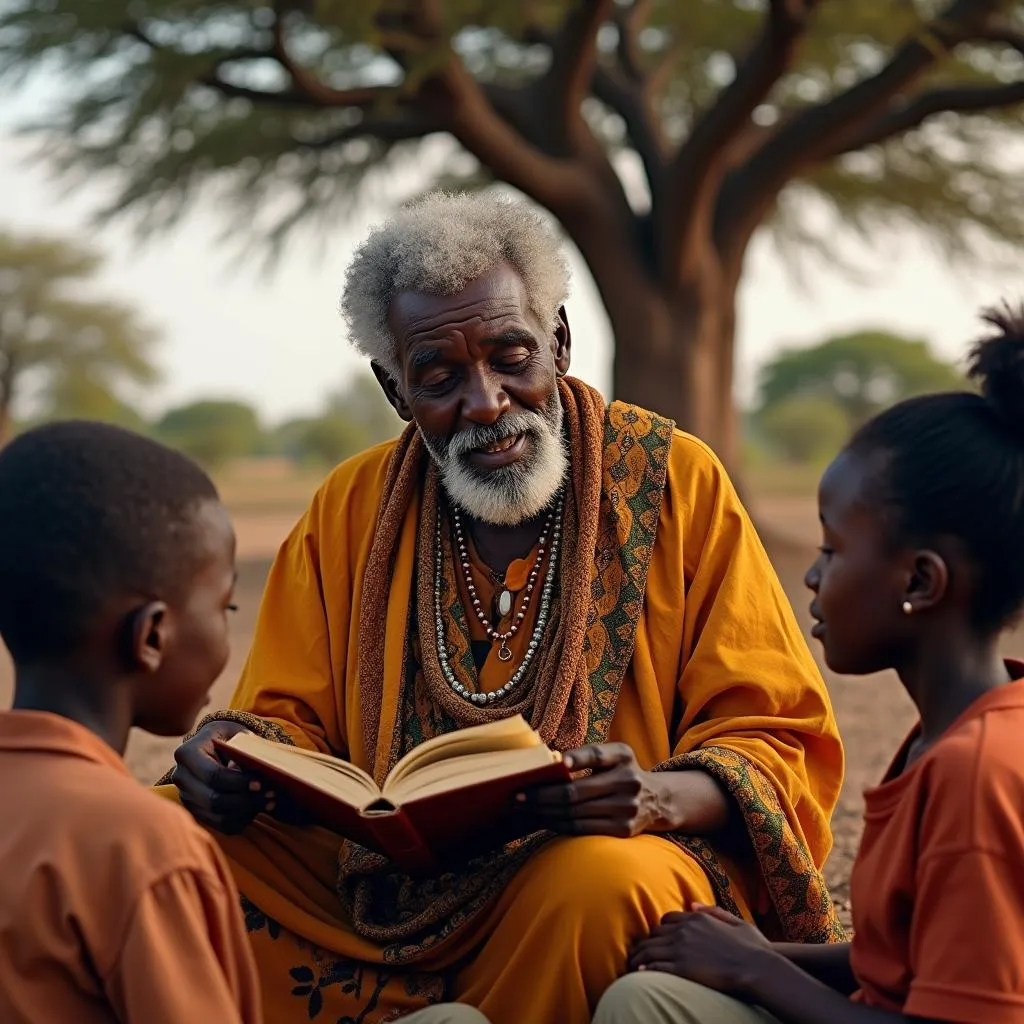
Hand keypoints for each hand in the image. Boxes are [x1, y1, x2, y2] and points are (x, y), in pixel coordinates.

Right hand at [171, 721, 273, 833]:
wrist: (215, 745)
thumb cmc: (229, 738)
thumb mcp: (236, 735)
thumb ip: (243, 751)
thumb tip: (254, 771)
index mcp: (187, 753)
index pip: (213, 775)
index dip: (238, 782)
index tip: (260, 783)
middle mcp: (181, 777)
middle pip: (213, 800)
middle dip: (246, 800)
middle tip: (270, 794)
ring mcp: (187, 797)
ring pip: (218, 816)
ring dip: (247, 812)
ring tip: (269, 801)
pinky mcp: (197, 811)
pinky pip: (221, 824)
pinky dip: (243, 819)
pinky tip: (259, 809)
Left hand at [515, 742, 657, 837]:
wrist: (656, 800)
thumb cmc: (623, 771)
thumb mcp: (616, 754)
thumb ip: (590, 754)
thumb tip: (552, 761)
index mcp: (623, 758)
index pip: (596, 755)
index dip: (577, 759)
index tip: (557, 761)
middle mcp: (627, 783)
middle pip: (575, 793)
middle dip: (542, 795)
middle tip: (518, 795)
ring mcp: (626, 809)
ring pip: (574, 814)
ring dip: (544, 813)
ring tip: (524, 808)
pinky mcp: (622, 830)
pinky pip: (582, 829)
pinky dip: (559, 824)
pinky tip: (543, 819)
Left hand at [629, 905, 775, 994]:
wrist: (758, 968)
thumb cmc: (753, 948)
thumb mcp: (736, 921)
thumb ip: (713, 911)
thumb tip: (692, 905)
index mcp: (697, 918)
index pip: (667, 919)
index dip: (659, 929)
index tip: (656, 938)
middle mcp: (685, 930)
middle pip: (654, 933)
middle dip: (645, 942)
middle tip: (638, 951)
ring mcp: (682, 949)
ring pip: (650, 949)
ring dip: (639, 956)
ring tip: (632, 963)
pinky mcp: (682, 968)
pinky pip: (657, 966)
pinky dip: (646, 968)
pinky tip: (640, 972)